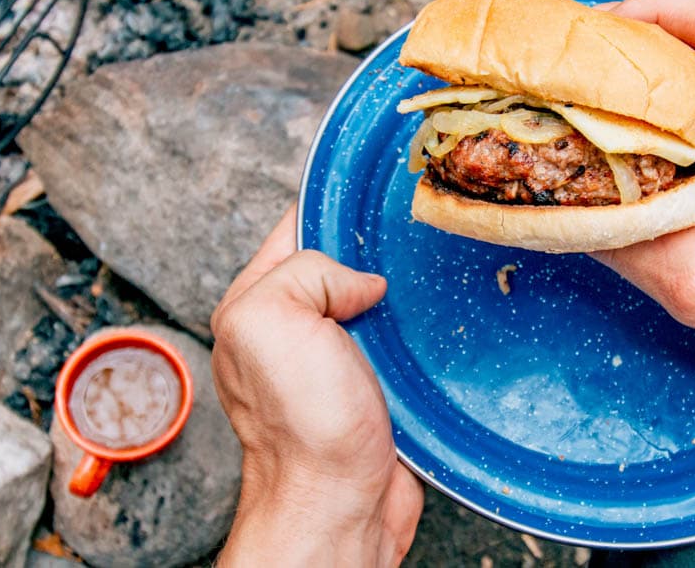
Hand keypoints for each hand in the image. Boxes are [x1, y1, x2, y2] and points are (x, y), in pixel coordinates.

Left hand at [211, 206, 423, 565]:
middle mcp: (293, 328)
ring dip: (404, 293)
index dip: (335, 206)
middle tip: (410, 235)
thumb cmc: (301, 428)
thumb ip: (304, 271)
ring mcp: (336, 358)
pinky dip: (419, 333)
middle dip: (374, 249)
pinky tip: (436, 325)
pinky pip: (401, 341)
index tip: (375, 189)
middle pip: (343, 261)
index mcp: (258, 303)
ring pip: (377, 300)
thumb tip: (361, 281)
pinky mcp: (376, 386)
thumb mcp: (271, 320)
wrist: (341, 504)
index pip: (297, 228)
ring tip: (429, 278)